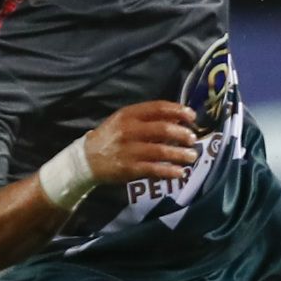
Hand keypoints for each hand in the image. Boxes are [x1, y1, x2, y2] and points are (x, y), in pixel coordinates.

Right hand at [81, 101, 200, 183]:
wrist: (87, 159)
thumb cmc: (111, 136)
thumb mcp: (124, 120)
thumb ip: (147, 117)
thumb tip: (178, 116)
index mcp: (128, 114)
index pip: (158, 108)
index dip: (178, 111)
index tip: (192, 116)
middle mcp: (129, 130)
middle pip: (162, 129)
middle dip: (182, 134)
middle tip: (193, 139)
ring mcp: (129, 150)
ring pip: (161, 151)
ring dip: (180, 154)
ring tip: (192, 156)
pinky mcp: (129, 168)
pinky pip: (154, 169)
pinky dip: (169, 171)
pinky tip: (179, 172)